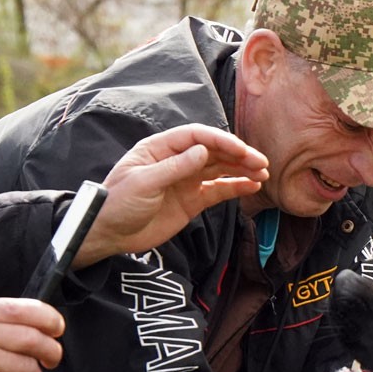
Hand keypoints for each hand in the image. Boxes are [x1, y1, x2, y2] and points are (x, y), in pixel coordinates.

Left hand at [74, 124, 268, 266]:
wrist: (109, 234)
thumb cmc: (117, 203)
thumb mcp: (144, 183)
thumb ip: (174, 167)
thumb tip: (203, 151)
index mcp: (160, 148)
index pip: (196, 137)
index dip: (220, 140)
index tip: (241, 150)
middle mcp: (177, 161)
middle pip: (213, 152)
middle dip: (238, 155)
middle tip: (260, 162)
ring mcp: (186, 181)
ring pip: (220, 169)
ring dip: (242, 169)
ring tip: (263, 173)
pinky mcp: (192, 201)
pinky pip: (218, 190)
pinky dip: (235, 187)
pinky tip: (252, 186)